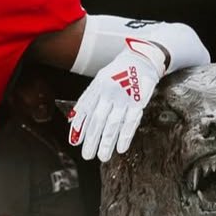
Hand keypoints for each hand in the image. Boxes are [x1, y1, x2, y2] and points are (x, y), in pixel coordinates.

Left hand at [68, 40, 165, 161]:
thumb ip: (88, 98)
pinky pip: (131, 121)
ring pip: (113, 123)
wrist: (143, 57)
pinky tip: (121, 148)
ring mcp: (124, 96)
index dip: (80, 127)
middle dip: (92, 140)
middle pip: (98, 120)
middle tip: (87, 156)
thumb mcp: (100, 79)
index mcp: (98, 86)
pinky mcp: (139, 101)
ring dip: (107, 142)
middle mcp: (109, 91)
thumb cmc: (119, 72)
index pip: (86, 109)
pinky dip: (125, 136)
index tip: (75, 143)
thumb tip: (73, 120)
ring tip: (102, 157)